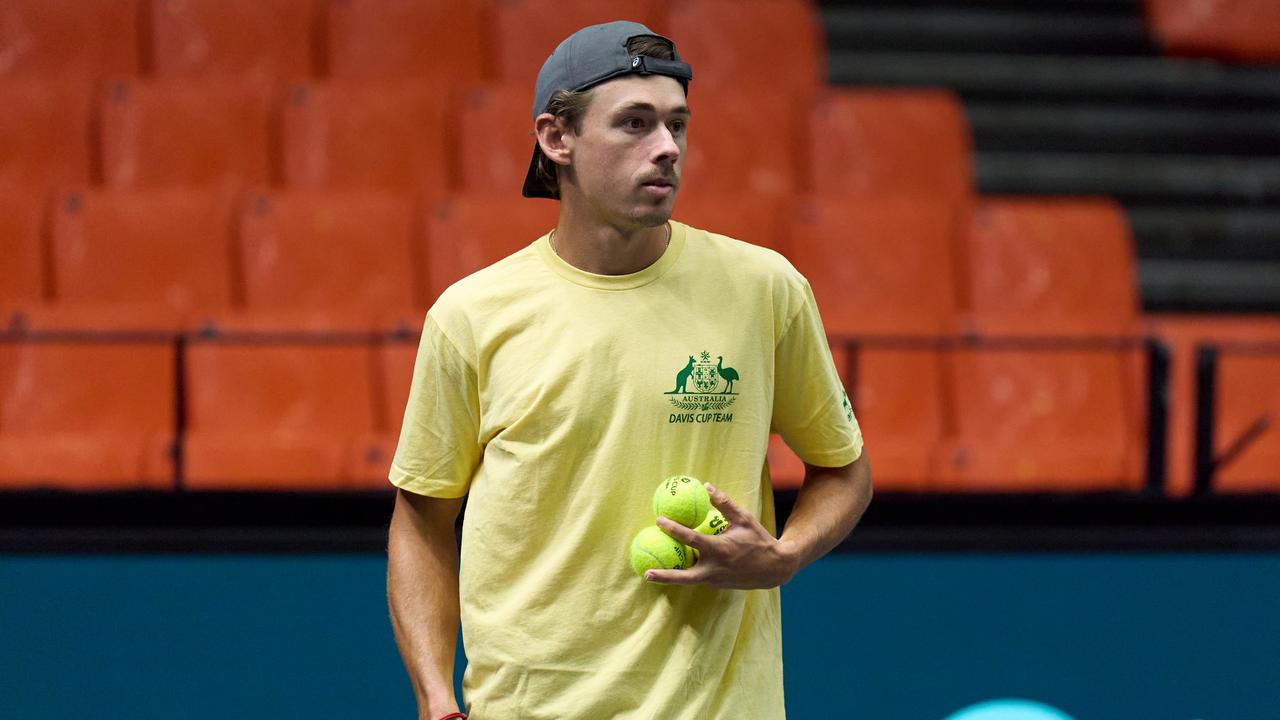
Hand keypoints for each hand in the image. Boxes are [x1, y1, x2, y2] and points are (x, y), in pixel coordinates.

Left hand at [645, 483, 797, 589]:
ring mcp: (715, 580)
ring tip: (651, 573)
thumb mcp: (744, 518)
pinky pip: (697, 578)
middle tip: (646, 573)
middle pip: (683, 576)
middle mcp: (714, 568)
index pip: (691, 539)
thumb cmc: (758, 540)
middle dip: (664, 576)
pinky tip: (674, 566)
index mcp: (720, 549)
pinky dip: (686, 573)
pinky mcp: (717, 585)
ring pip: (688, 579)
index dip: (674, 529)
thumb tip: (706, 486)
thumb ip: (724, 503)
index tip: (659, 520)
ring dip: (671, 577)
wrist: (775, 568)